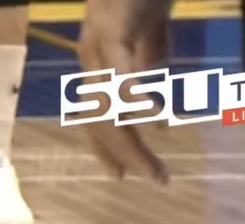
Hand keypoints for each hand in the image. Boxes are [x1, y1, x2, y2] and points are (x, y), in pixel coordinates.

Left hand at [76, 0, 176, 181]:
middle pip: (99, 118)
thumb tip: (153, 77)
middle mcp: (91, 56)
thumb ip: (150, 50)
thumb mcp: (153, 23)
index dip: (107, 146)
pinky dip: (135, 101)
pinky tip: (152, 120)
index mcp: (98, 59)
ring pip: (107, 107)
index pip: (96, 114)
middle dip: (124, 153)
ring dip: (132, 140)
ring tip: (154, 165)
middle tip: (153, 179)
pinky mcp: (113, 30)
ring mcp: (99, 44)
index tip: (122, 174)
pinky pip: (120, 76)